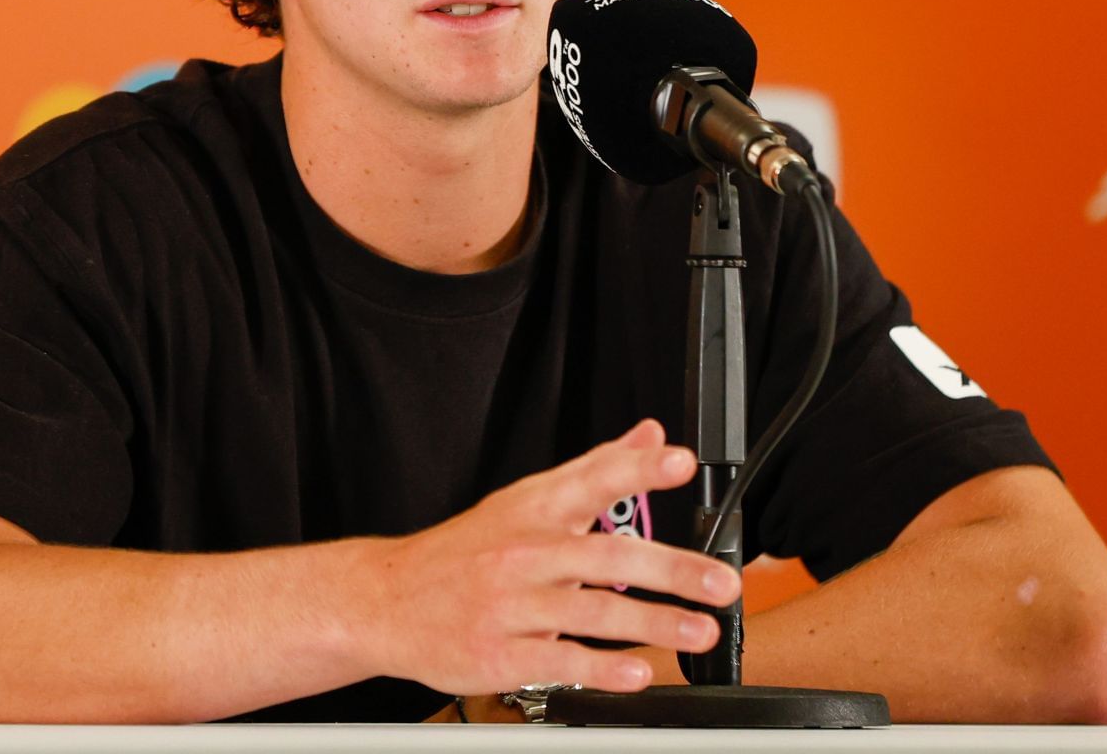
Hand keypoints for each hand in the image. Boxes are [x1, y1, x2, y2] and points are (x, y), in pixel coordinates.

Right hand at [365, 419, 741, 696]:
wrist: (385, 600)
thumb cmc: (464, 553)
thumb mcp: (524, 501)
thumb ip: (595, 470)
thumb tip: (650, 435)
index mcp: (532, 510)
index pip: (591, 479)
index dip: (637, 467)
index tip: (680, 461)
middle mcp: (524, 553)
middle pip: (605, 556)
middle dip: (670, 568)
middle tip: (721, 583)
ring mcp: (510, 605)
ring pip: (590, 612)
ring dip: (653, 623)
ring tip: (699, 629)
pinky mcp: (498, 653)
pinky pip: (558, 660)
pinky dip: (602, 668)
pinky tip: (637, 672)